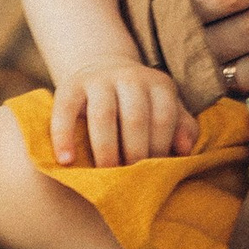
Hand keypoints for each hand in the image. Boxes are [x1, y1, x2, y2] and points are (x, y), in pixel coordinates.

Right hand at [51, 60, 197, 169]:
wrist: (104, 70)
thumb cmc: (139, 102)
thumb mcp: (164, 107)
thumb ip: (180, 127)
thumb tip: (184, 150)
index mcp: (158, 84)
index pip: (164, 117)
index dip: (160, 147)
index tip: (152, 172)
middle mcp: (130, 77)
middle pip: (135, 117)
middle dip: (134, 152)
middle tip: (130, 177)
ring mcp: (99, 80)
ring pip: (103, 115)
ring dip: (106, 149)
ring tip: (105, 173)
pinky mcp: (70, 85)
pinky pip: (65, 111)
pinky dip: (64, 137)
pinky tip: (66, 161)